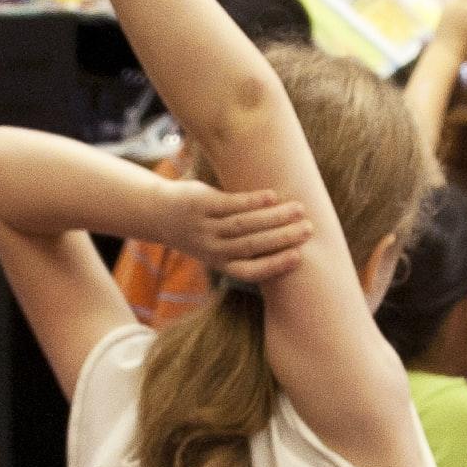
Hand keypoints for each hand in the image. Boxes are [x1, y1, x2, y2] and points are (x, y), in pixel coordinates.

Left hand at [167, 179, 310, 286]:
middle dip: (283, 238)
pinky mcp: (201, 205)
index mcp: (219, 263)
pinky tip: (272, 195)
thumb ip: (246, 247)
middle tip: (308, 229)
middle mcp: (212, 249)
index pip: (250, 271)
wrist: (158, 212)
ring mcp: (206, 227)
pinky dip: (253, 200)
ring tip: (298, 208)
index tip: (299, 256)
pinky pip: (231, 204)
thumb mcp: (218, 246)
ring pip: (244, 224)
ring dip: (274, 216)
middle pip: (252, 246)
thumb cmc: (201, 230)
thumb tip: (289, 245)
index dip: (274, 265)